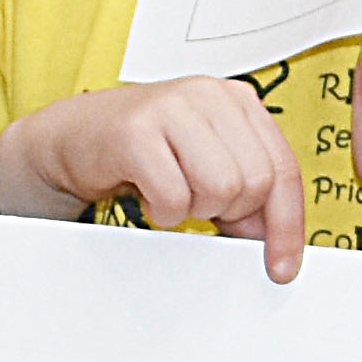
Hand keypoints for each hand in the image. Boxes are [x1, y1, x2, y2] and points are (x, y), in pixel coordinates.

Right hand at [0, 77, 309, 282]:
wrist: (74, 137)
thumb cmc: (144, 151)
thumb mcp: (207, 166)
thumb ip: (246, 195)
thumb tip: (273, 238)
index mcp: (237, 101)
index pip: (283, 168)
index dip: (287, 225)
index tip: (282, 266)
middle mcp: (209, 95)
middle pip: (254, 183)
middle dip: (227, 211)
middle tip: (196, 202)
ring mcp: (172, 107)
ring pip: (221, 189)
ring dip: (193, 208)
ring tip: (171, 191)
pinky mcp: (136, 130)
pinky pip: (175, 197)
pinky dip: (163, 211)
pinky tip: (148, 192)